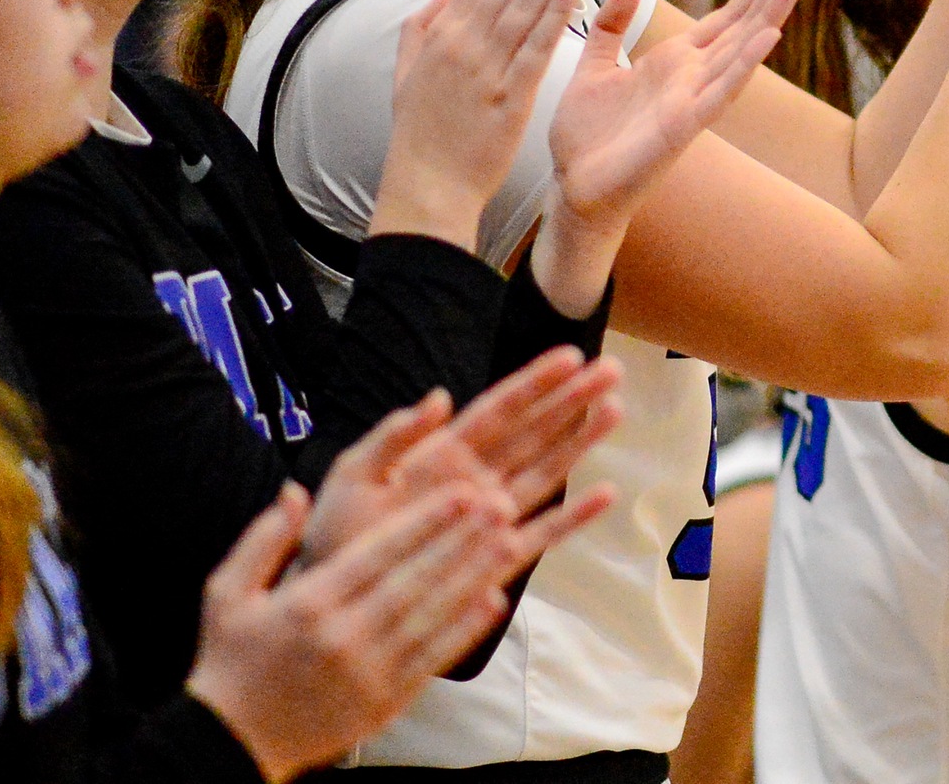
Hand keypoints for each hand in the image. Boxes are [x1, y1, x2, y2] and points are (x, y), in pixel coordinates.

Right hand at [188, 476, 604, 782]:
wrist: (230, 745)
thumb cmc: (229, 660)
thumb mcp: (226, 593)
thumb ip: (265, 538)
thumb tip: (295, 490)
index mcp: (308, 604)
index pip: (378, 554)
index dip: (424, 521)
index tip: (461, 491)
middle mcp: (343, 636)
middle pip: (415, 579)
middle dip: (461, 538)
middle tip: (501, 502)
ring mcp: (368, 672)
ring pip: (432, 616)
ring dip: (474, 576)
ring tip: (510, 540)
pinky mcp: (384, 702)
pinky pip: (433, 660)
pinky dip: (465, 630)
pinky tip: (493, 600)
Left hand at [302, 346, 625, 566]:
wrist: (333, 594)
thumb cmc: (337, 536)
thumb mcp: (355, 475)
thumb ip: (394, 437)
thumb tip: (437, 397)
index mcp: (441, 454)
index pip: (497, 410)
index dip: (533, 383)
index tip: (570, 356)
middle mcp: (474, 480)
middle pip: (533, 432)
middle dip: (572, 401)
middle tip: (612, 369)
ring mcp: (488, 516)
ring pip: (545, 471)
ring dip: (580, 442)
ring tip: (615, 410)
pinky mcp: (494, 557)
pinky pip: (542, 534)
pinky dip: (574, 517)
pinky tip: (606, 497)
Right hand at [371, 0, 594, 248]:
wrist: (426, 188)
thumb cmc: (419, 137)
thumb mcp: (407, 76)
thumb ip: (420, 30)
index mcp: (441, 35)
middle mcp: (462, 43)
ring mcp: (485, 68)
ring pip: (525, 3)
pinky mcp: (507, 97)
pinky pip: (535, 47)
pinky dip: (554, 13)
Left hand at [538, 0, 801, 311]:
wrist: (573, 186)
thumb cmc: (586, 134)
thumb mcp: (593, 65)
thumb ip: (611, 25)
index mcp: (673, 62)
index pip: (723, 19)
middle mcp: (691, 78)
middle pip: (741, 28)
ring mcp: (692, 101)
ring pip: (739, 54)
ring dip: (768, 20)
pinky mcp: (683, 127)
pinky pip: (719, 92)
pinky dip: (744, 65)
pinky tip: (767, 38)